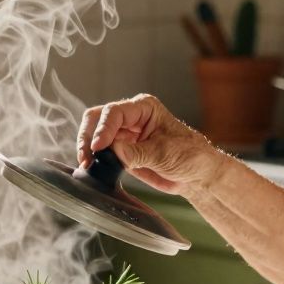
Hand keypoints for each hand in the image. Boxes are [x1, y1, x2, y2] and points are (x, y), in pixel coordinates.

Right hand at [77, 94, 222, 196]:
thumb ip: (137, 152)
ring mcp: (123, 135)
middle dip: (88, 136)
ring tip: (87, 164)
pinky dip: (93, 159)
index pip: (114, 112)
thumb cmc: (190, 155)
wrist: (197, 175)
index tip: (98, 147)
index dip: (102, 129)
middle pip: (97, 118)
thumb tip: (113, 151)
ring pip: (94, 134)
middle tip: (86, 157)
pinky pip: (100, 152)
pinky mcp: (120, 152)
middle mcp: (130, 118)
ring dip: (87, 149)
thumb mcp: (164, 153)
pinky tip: (92, 168)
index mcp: (143, 108)